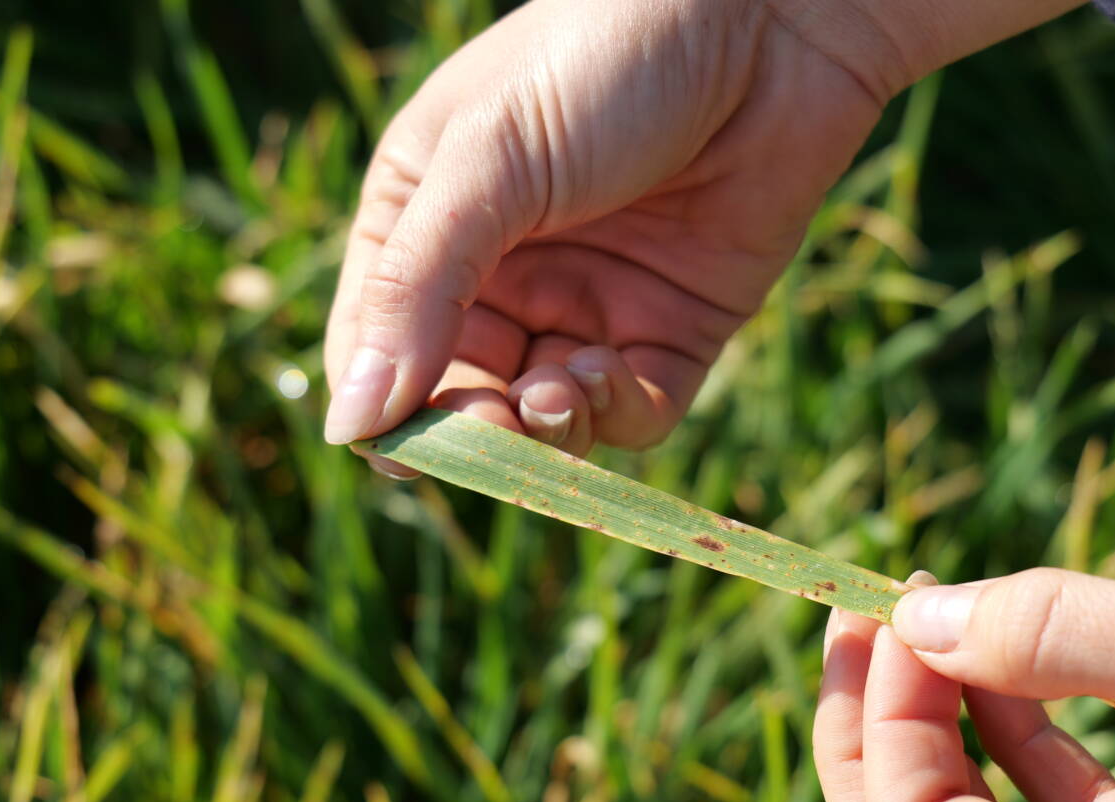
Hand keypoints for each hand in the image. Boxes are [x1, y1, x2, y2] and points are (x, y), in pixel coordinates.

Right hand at [322, 0, 1077, 475]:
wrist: (768, 23)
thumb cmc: (603, 58)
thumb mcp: (487, 162)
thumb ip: (416, 288)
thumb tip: (347, 425)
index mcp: (427, 224)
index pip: (377, 349)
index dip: (383, 409)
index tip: (397, 446)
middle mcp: (503, 276)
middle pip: (461, 400)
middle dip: (471, 431)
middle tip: (491, 425)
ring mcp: (591, 305)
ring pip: (544, 423)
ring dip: (541, 430)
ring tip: (552, 395)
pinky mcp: (673, 328)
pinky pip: (631, 412)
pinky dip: (612, 413)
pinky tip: (605, 376)